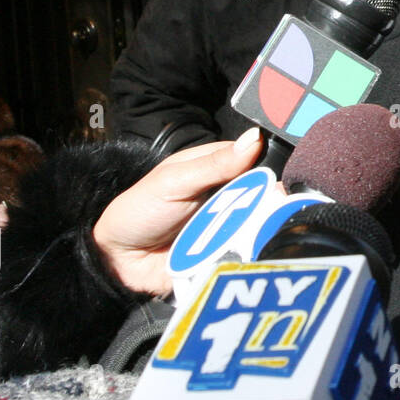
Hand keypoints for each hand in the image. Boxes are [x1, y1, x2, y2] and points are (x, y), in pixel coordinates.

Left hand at [92, 128, 264, 295]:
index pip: (257, 163)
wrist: (116, 260)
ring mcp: (230, 228)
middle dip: (272, 205)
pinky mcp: (227, 256)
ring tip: (269, 235)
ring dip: (264, 232)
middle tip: (276, 211)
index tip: (283, 180)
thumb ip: (214, 164)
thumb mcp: (175, 181)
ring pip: (262, 228)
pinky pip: (249, 256)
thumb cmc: (139, 210)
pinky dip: (253, 256)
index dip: (272, 170)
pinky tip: (260, 256)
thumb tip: (254, 140)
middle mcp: (230, 198)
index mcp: (218, 170)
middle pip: (267, 198)